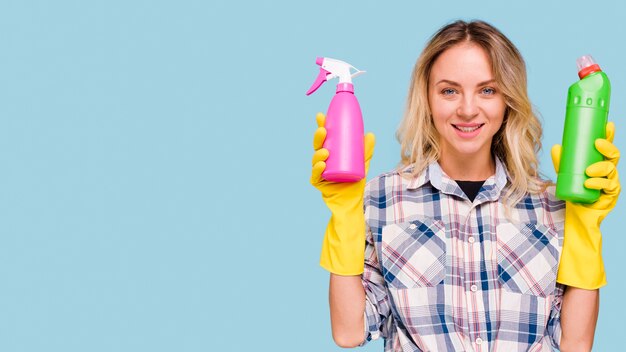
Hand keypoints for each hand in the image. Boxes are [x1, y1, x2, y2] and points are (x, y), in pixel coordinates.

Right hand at [311, 112, 374, 274]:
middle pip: (318, 145)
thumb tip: (370, 134)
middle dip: (318, 137)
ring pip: (315, 159)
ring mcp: (319, 172)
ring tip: (325, 151)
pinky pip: (315, 175)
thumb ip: (366, 151)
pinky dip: (317, 169)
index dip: (322, 126)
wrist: (352, 203)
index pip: (325, 137)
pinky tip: (321, 164)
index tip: (321, 115)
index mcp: (331, 153)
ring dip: (318, 153)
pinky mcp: (319, 183)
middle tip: (322, 129)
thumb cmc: (355, 182)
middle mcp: (323, 161)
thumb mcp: (362, 164)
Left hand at [551, 121, 620, 288]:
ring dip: (601, 168)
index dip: (609, 135)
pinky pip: (609, 187)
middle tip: (597, 143)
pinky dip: (599, 183)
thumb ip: (561, 161)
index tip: (608, 125)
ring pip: (611, 170)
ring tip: (588, 171)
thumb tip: (556, 146)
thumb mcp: (565, 173)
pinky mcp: (610, 196)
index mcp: (599, 162)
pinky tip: (591, 182)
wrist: (574, 215)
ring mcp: (611, 183)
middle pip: (613, 156)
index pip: (606, 147)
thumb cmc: (572, 190)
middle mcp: (608, 171)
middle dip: (608, 147)